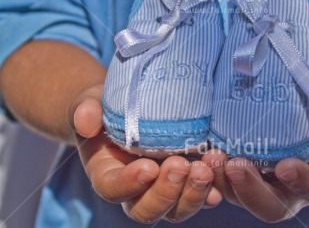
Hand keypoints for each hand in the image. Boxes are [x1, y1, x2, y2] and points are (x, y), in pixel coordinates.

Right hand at [70, 84, 221, 223]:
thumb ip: (85, 110)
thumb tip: (86, 122)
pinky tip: (222, 171)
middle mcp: (135, 189)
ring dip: (193, 193)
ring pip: (177, 208)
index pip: (112, 189)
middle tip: (181, 166)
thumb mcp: (92, 101)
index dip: (129, 184)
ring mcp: (163, 187)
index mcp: (107, 173)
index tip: (148, 167)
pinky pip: (200, 194)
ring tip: (207, 165)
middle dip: (166, 192)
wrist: (133, 106)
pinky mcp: (186, 180)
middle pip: (147, 209)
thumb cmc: (108, 105)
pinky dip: (212, 188)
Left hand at [202, 93, 308, 222]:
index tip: (285, 167)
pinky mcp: (246, 174)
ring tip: (210, 157)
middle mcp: (292, 190)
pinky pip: (226, 181)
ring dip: (224, 182)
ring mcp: (266, 184)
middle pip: (271, 205)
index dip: (302, 183)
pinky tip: (200, 152)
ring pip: (242, 197)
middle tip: (236, 166)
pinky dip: (213, 171)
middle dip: (251, 191)